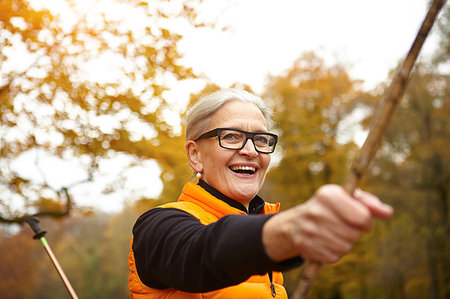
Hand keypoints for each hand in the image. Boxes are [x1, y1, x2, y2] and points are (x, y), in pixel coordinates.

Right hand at [262, 184, 392, 262]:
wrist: (297, 223)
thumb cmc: (330, 208)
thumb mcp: (347, 199)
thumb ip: (369, 204)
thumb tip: (388, 212)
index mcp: (328, 195)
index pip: (362, 217)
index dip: (366, 221)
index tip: (361, 218)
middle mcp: (316, 211)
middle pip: (354, 234)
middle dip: (354, 232)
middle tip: (344, 225)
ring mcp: (309, 230)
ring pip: (345, 247)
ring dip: (345, 243)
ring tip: (334, 233)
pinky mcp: (306, 247)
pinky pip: (333, 257)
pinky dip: (334, 252)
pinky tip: (325, 242)